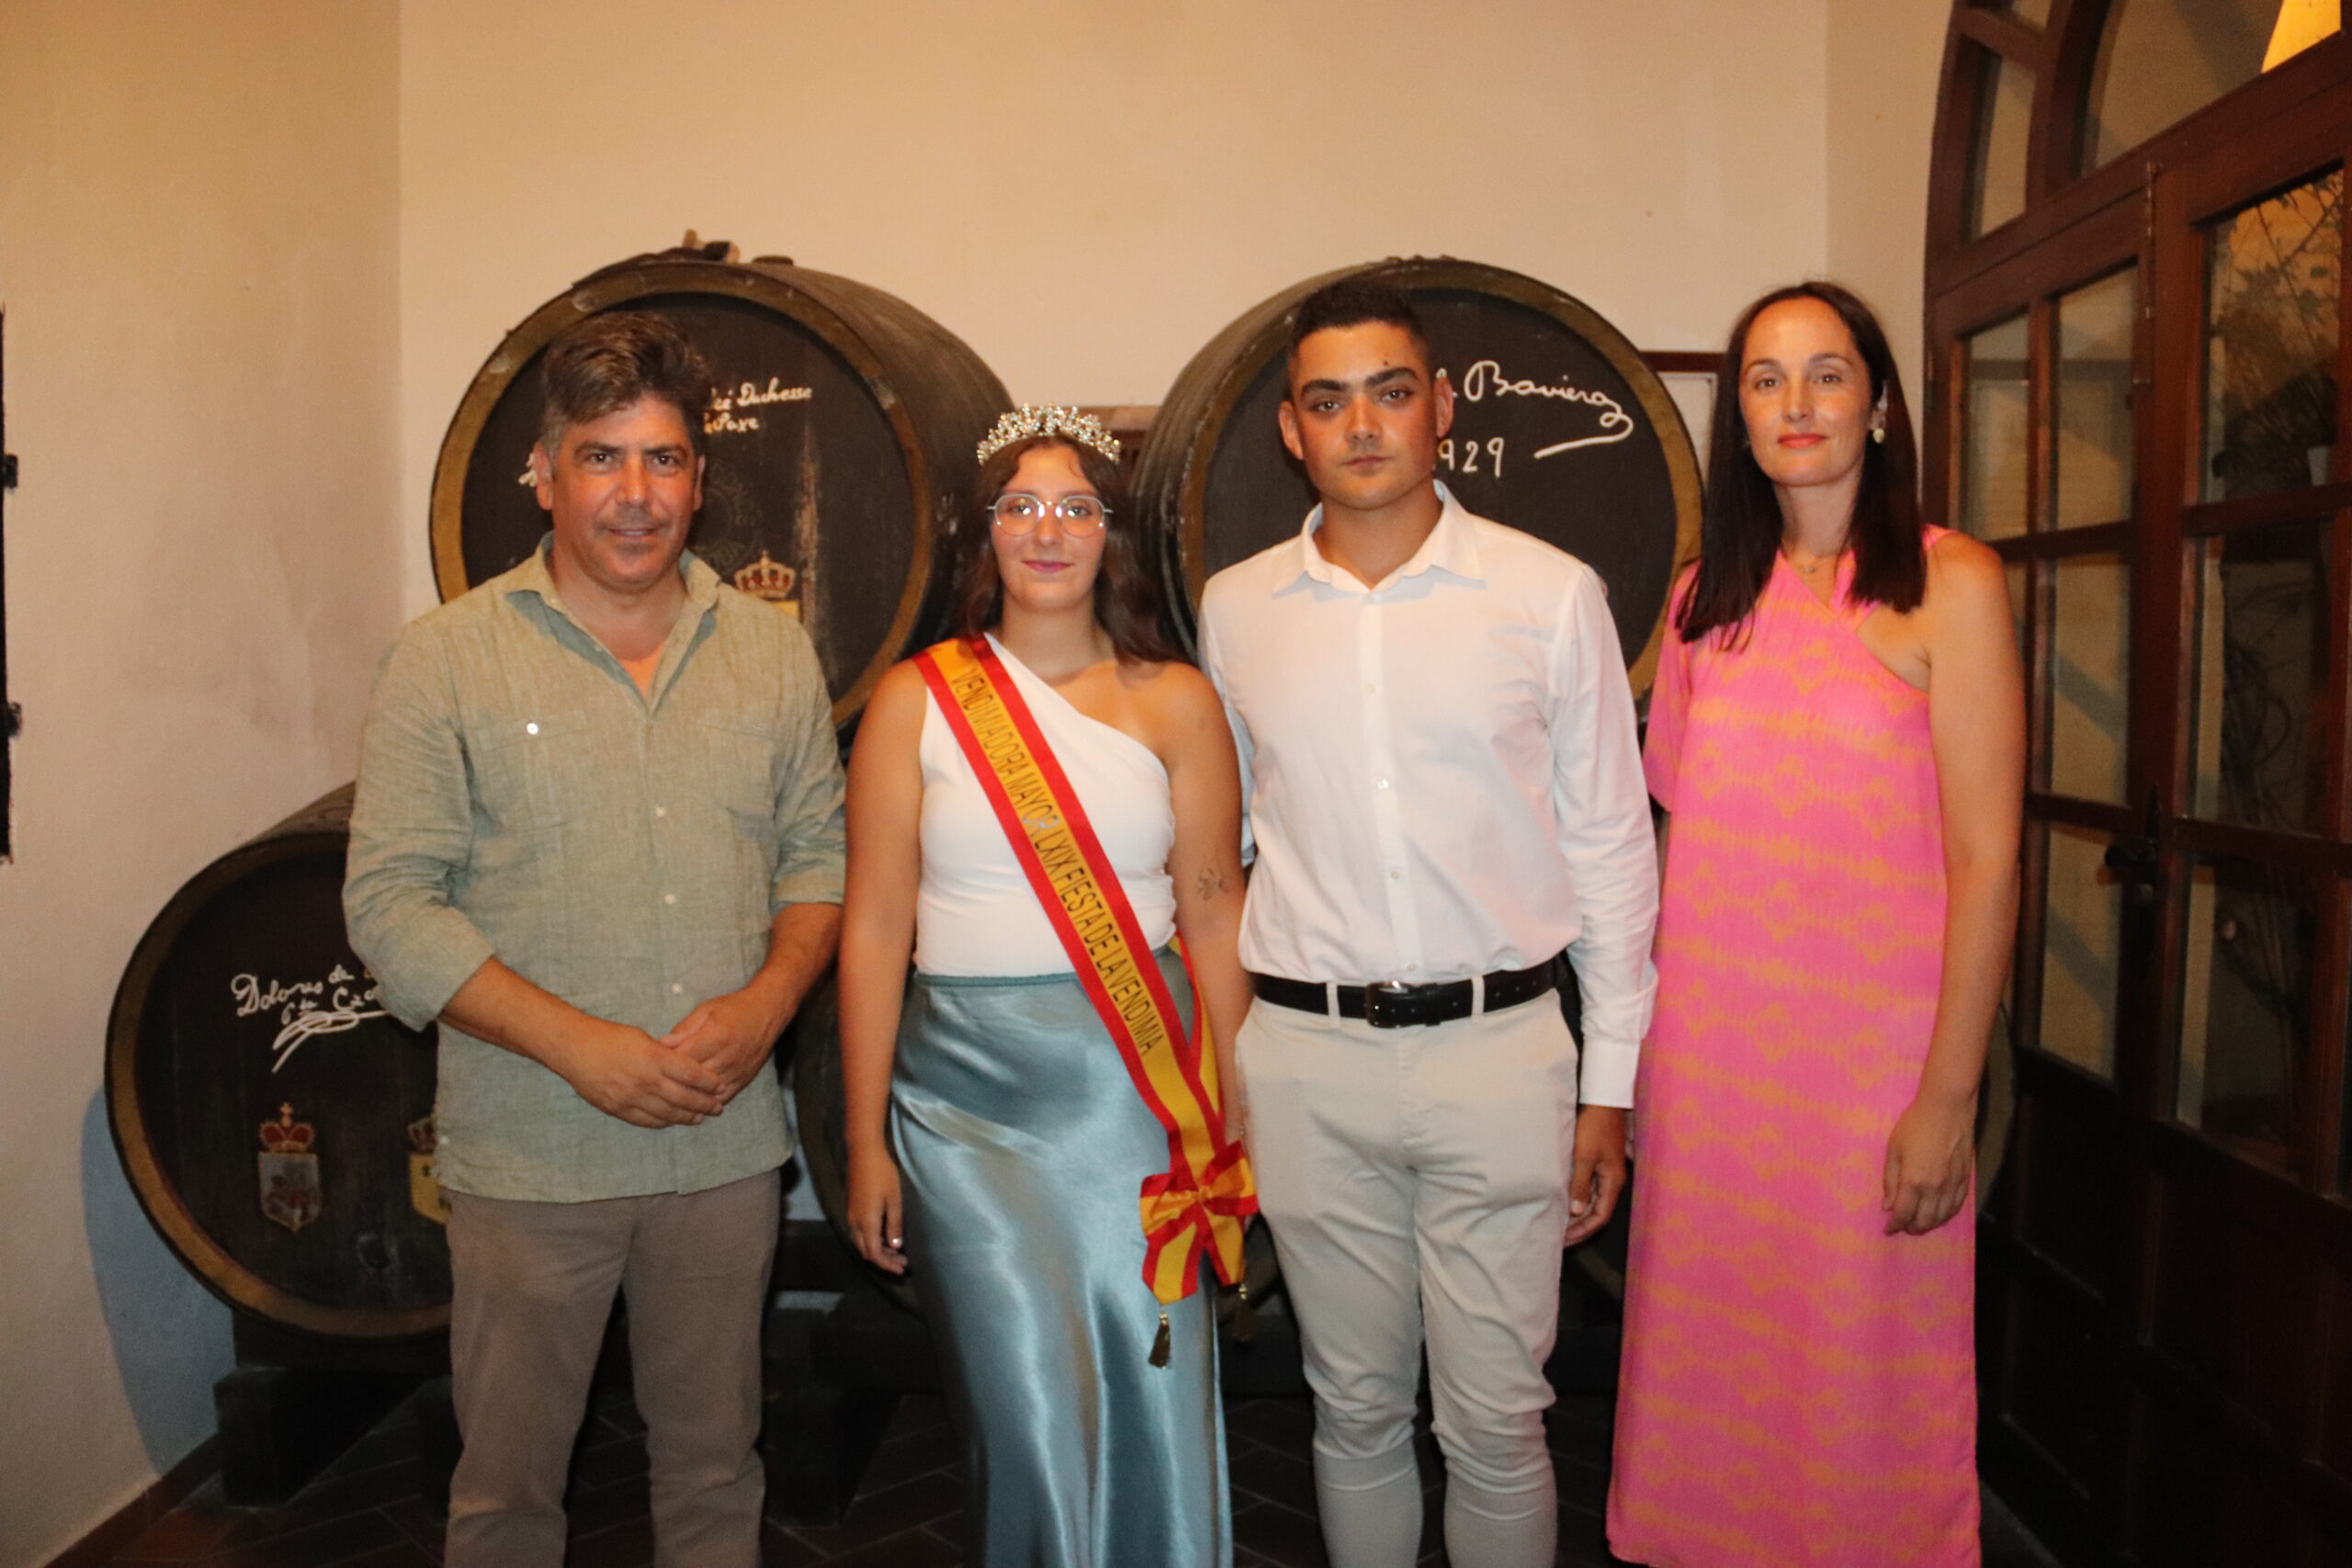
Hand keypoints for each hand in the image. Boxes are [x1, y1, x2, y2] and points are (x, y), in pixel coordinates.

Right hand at [548, 1022, 726, 1127]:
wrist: (575, 1050)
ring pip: (668, 1113)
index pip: (691, 1074)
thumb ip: (666, 1052)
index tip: (719, 1086)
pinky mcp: (619, 1109)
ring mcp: (632, 1098)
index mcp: (654, 1058)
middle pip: (684, 1097)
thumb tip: (688, 1063)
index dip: (708, 1082)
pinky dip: (664, 1122)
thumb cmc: (610, 1038)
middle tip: (717, 1107)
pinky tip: (673, 1120)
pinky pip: (647, 1121)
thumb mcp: (643, 1037)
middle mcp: (646, 1080)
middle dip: (704, 1104)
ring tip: (700, 1118)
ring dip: (687, 1117)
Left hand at [661, 982, 789, 1105]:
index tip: (648, 1067)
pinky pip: (720, 1098)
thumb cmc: (734, 1008)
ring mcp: (735, 1072)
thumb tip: (662, 1044)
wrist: (767, 1014)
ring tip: (667, 1099)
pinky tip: (691, 1103)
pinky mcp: (742, 1081)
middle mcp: (726, 1058)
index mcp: (715, 1038)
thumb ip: (684, 1029)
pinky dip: (705, 1103)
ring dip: (686, 1097)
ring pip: (705, 1094)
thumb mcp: (706, 1011)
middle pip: (692, 1080)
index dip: (663, 1065)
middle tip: (652, 1087)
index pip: (682, 1059)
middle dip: (671, 1084)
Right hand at [845, 1144, 907, 1274]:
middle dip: (883, 1260)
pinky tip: (885, 1237)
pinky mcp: (851, 1208)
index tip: (902, 1269)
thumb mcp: (893, 1200)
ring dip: (877, 1250)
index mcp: (866, 1222)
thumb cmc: (882, 1173)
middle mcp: (854, 1222)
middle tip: (902, 1261)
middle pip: (865, 1251)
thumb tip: (895, 1246)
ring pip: (861, 1243)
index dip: (887, 1265)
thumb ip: (894, 1225)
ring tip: (896, 1251)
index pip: (874, 1253)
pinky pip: (859, 1233)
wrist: (863, 1152)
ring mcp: (851, 1215)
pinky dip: (871, 1241)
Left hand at [1563, 1105, 1627, 1246]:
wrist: (1603, 1102)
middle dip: (1580, 1227)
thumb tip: (1577, 1212)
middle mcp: (1613, 1180)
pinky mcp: (1599, 1163)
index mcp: (1613, 1182)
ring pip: (1594, 1201)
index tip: (1565, 1239)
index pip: (1600, 1216)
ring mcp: (1607, 1172)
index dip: (1583, 1231)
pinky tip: (1564, 1201)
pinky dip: (1578, 1199)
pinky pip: (1590, 1189)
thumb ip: (1580, 1185)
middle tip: (1559, 1238)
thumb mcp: (1584, 1157)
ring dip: (1578, 1215)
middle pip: (1598, 1212)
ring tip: (1560, 1224)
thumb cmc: (1594, 1127)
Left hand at [1883, 1090, 1974, 1234]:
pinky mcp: (1965, 1179)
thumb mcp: (1894, 1149)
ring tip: (1919, 1223)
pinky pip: (1956, 1206)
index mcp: (1913, 1180)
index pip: (1903, 1214)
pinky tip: (1939, 1214)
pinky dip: (1946, 1215)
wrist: (1947, 1108)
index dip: (1895, 1226)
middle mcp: (1935, 1188)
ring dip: (1929, 1224)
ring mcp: (1952, 1184)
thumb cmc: (1915, 1124)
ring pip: (1942, 1217)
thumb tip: (1887, 1206)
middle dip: (1912, 1228)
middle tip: (1902, 1227)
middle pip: (1924, 1221)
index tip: (1888, 1230)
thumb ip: (1890, 1180)